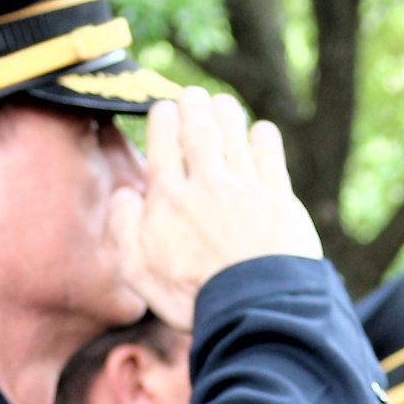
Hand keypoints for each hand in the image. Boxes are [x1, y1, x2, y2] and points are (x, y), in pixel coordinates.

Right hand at [110, 88, 321, 329]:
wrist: (254, 308)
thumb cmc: (192, 295)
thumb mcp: (137, 270)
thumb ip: (123, 228)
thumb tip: (124, 194)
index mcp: (168, 199)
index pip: (163, 147)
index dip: (163, 121)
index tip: (164, 108)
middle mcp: (206, 184)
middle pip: (199, 133)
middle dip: (194, 107)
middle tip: (194, 96)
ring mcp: (245, 189)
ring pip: (234, 137)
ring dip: (227, 115)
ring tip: (223, 104)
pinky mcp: (280, 200)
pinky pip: (270, 158)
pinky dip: (264, 139)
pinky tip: (261, 130)